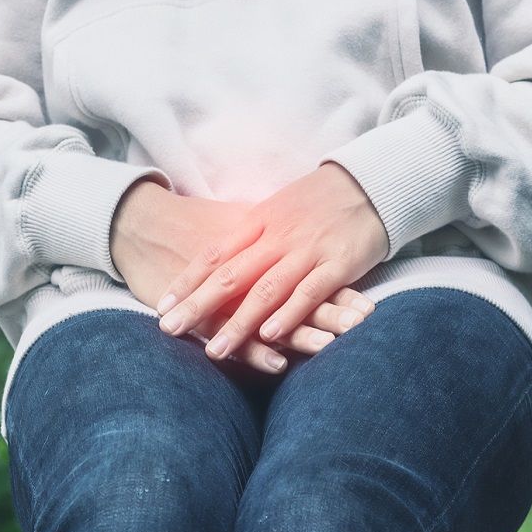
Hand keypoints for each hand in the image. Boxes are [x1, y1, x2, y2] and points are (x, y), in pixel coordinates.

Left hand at [110, 177, 369, 372]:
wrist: (370, 181)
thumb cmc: (318, 200)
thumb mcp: (276, 210)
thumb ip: (250, 236)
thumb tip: (217, 259)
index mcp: (257, 222)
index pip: (213, 255)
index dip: (186, 281)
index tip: (161, 305)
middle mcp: (276, 237)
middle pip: (230, 275)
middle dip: (197, 305)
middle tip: (168, 330)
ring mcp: (306, 251)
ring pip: (265, 290)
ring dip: (239, 322)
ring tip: (215, 350)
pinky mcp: (338, 264)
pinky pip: (309, 292)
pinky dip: (289, 315)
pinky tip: (270, 337)